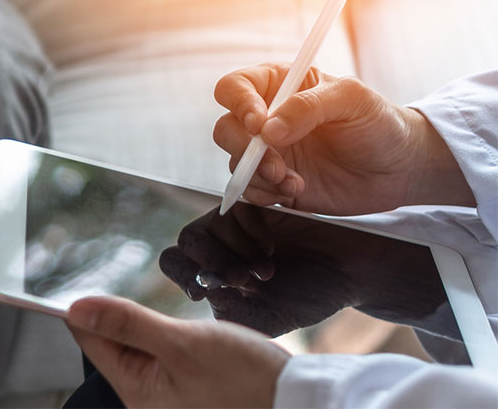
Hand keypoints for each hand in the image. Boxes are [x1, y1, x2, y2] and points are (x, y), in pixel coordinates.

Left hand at [66, 296, 288, 407]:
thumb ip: (127, 324)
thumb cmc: (247, 382)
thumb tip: (77, 309)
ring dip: (150, 326)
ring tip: (176, 320)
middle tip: (145, 300)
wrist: (298, 402)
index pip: (91, 342)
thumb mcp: (181, 343)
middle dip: (124, 317)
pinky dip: (171, 338)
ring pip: (142, 348)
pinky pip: (166, 357)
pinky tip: (191, 334)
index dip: (86, 309)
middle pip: (114, 345)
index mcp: (136, 392)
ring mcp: (169, 397)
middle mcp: (148, 400)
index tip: (86, 282)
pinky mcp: (190, 390)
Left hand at [159, 205, 361, 335]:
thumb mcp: (272, 318)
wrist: (348, 268)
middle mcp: (216, 246)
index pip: (174, 264)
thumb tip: (206, 293)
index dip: (184, 275)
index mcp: (211, 274)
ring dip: (236, 250)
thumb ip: (236, 313)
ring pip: (207, 226)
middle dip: (211, 261)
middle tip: (243, 280)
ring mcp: (233, 223)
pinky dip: (251, 229)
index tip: (209, 290)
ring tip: (267, 270)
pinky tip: (271, 247)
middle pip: (185, 240)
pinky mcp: (254, 203)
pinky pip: (235, 208)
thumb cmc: (308, 297)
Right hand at [212, 63, 471, 214]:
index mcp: (280, 86)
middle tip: (277, 164)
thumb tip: (268, 128)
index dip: (238, 104)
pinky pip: (250, 189)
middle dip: (245, 149)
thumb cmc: (380, 123)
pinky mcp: (275, 182)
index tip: (259, 124)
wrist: (400, 169)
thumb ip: (308, 106)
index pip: (234, 87)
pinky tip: (297, 191)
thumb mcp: (353, 100)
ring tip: (295, 182)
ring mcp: (269, 152)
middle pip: (226, 128)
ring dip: (260, 175)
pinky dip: (266, 194)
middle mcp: (267, 118)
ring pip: (236, 162)